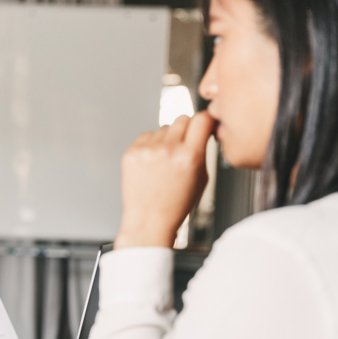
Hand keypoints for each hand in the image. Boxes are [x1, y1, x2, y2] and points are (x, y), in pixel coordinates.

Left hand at [115, 112, 215, 248]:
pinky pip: (146, 136)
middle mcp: (168, 150)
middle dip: (187, 129)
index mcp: (190, 156)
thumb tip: (202, 129)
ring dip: (167, 139)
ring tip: (165, 161)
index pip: (202, 119)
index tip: (205, 124)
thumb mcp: (202, 178)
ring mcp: (148, 150)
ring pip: (164, 128)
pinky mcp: (131, 153)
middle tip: (184, 145)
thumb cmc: (176, 203)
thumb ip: (201, 150)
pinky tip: (152, 163)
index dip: (205, 120)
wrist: (149, 219)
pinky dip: (151, 144)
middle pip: (182, 119)